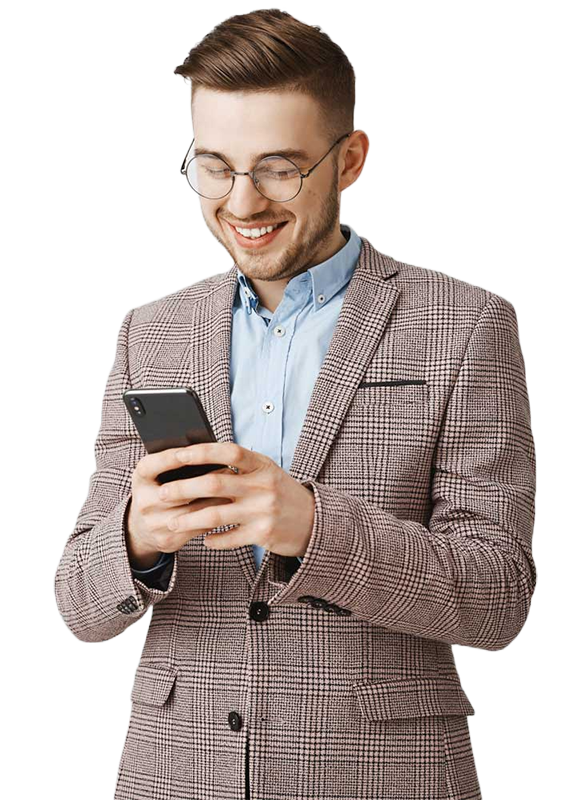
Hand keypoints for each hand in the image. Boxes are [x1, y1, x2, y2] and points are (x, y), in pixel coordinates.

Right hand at [126, 448, 235, 560]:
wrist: (141, 528)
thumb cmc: (158, 489)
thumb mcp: (157, 473)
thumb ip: (173, 462)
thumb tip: (206, 450)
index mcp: (140, 479)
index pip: (152, 465)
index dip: (171, 458)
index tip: (193, 450)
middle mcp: (143, 502)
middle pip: (177, 490)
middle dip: (206, 480)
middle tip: (228, 469)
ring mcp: (154, 524)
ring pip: (193, 511)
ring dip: (216, 500)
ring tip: (233, 489)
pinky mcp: (167, 540)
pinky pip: (198, 528)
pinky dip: (214, 516)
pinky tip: (227, 508)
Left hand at [158, 442, 314, 557]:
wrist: (314, 521)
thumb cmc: (281, 493)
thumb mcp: (266, 472)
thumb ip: (239, 467)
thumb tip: (198, 459)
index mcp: (262, 465)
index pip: (230, 452)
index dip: (203, 452)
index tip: (179, 455)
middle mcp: (263, 486)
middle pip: (214, 484)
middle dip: (183, 489)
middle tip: (162, 494)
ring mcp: (263, 511)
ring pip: (215, 515)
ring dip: (189, 519)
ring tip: (172, 522)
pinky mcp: (263, 535)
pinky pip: (228, 538)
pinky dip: (213, 540)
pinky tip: (203, 539)